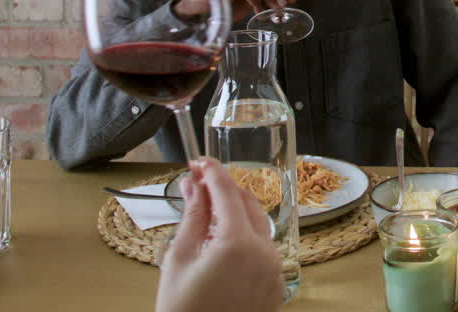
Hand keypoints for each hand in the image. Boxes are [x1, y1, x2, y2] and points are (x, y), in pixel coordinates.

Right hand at [156, 157, 283, 311]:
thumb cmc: (182, 310)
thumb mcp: (179, 258)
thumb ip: (193, 215)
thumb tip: (194, 183)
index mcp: (238, 243)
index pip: (228, 191)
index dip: (211, 171)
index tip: (197, 161)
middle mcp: (266, 253)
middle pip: (248, 204)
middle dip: (224, 191)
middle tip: (198, 185)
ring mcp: (276, 270)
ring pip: (259, 226)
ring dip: (235, 215)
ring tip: (205, 219)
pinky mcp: (277, 285)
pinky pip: (264, 250)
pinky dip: (246, 240)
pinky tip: (222, 245)